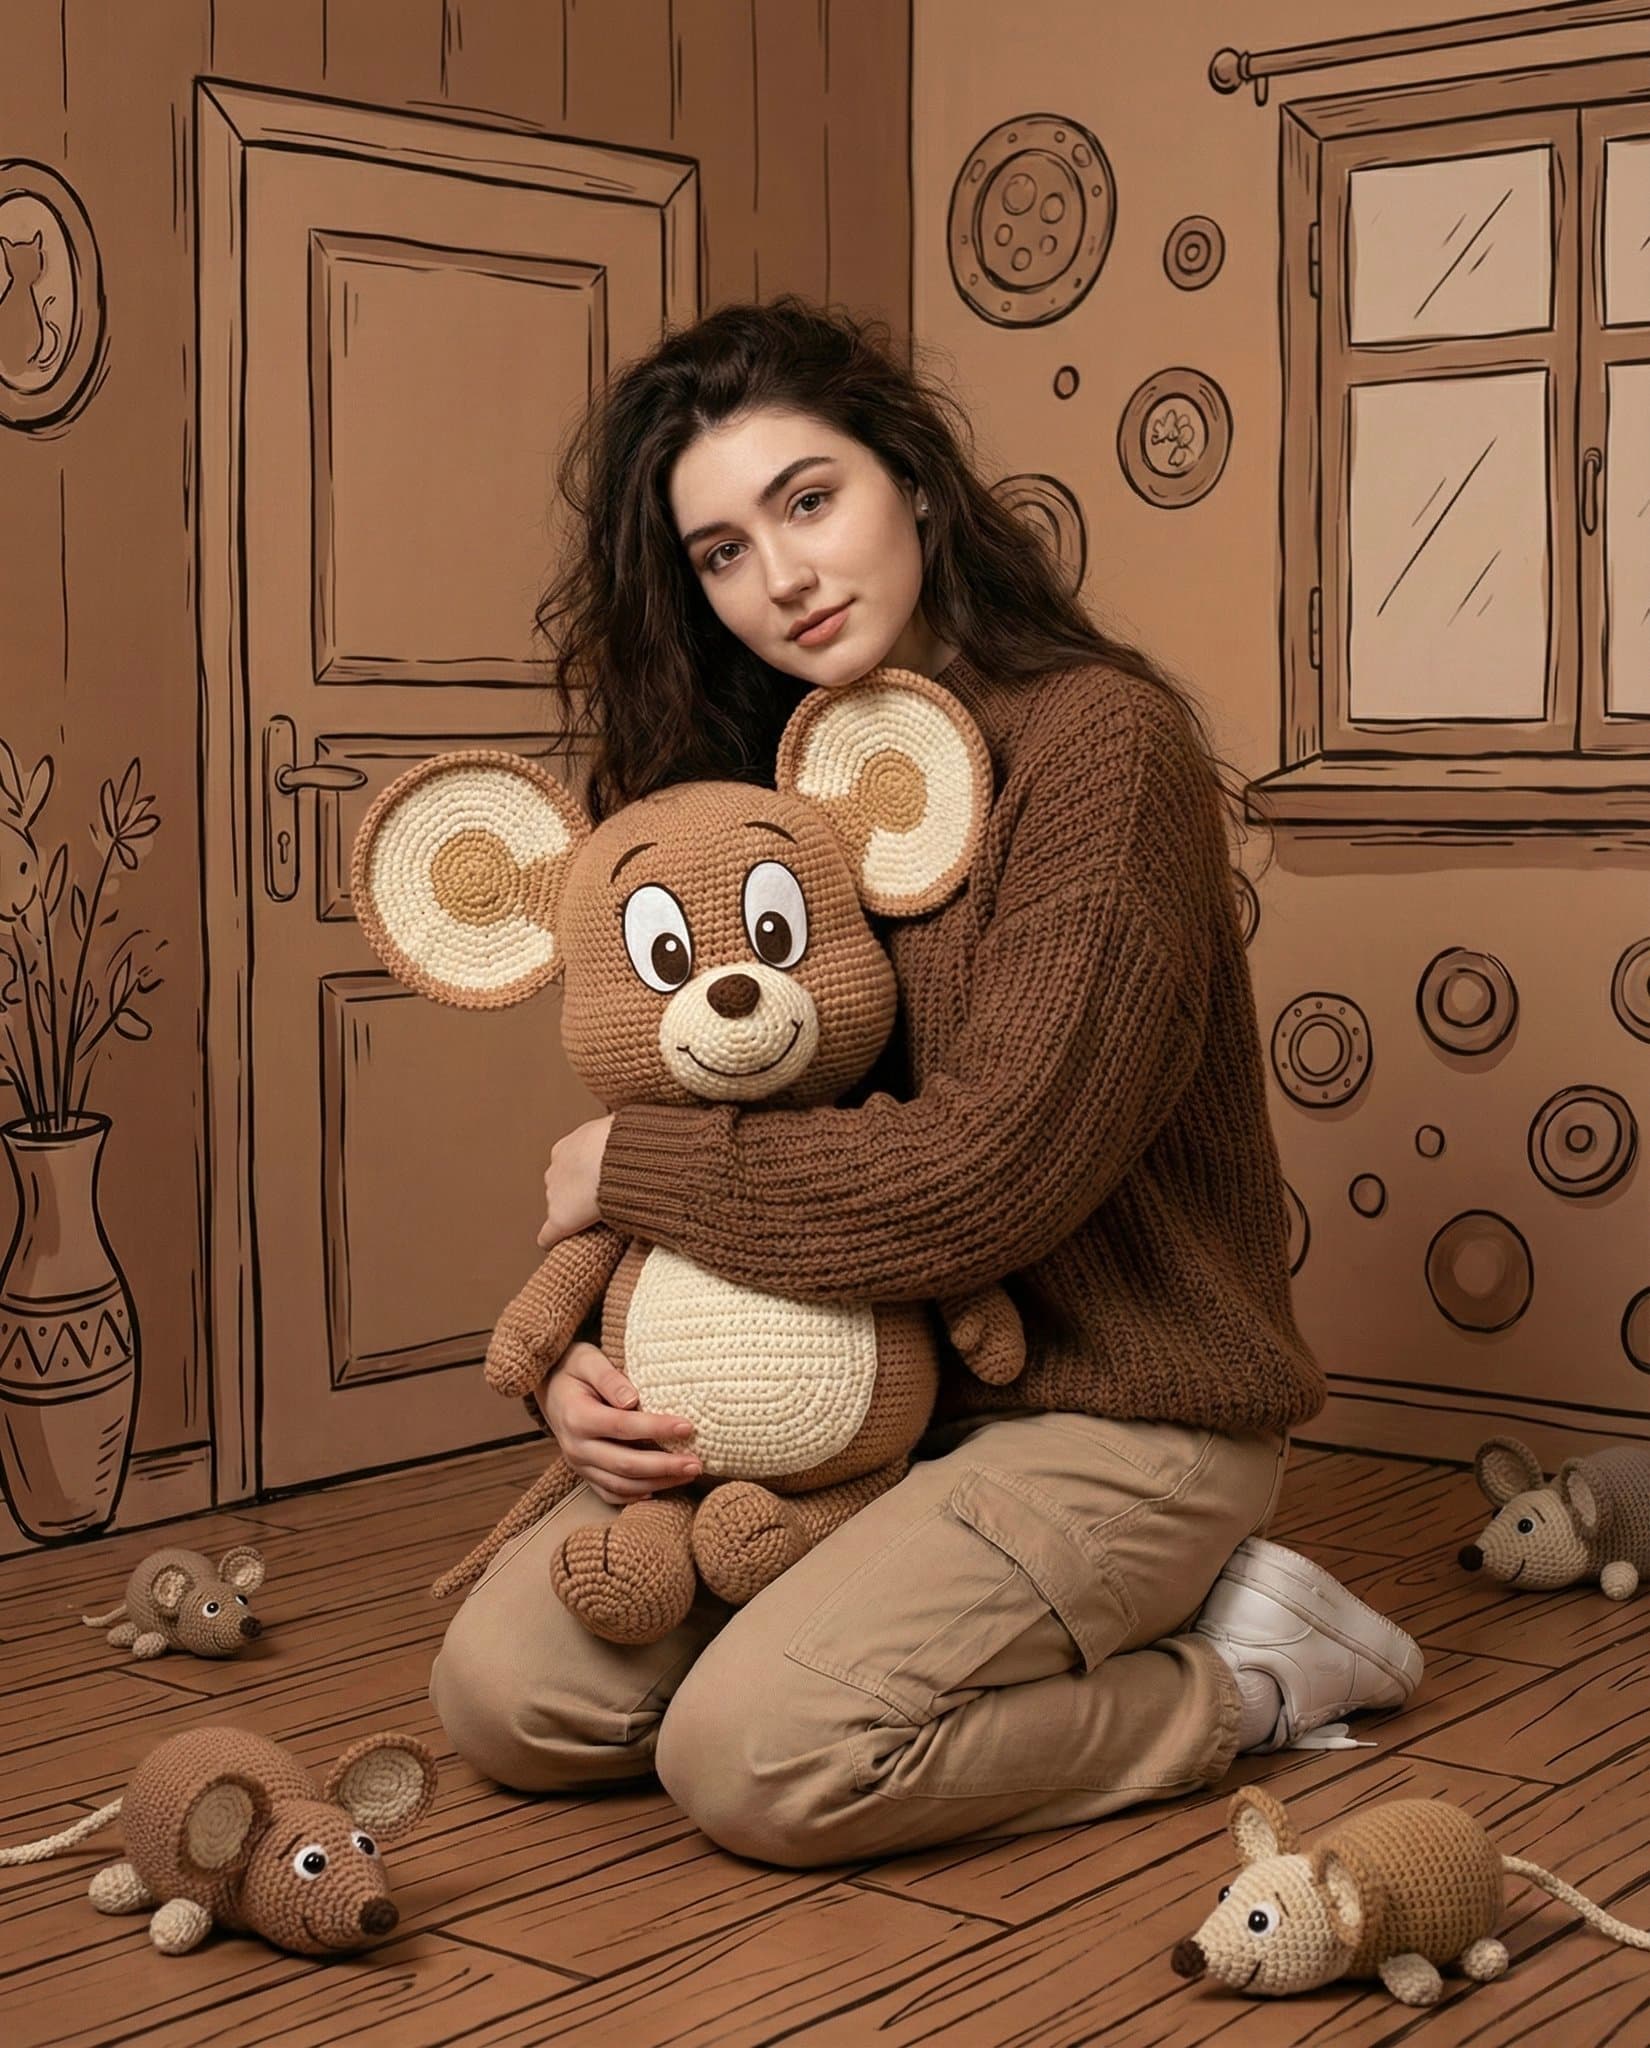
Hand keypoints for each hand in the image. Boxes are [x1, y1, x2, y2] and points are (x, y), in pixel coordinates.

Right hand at [534, 1341, 699, 1506]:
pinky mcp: (585, 1474)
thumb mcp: (588, 1361)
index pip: (623, 1426)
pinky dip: (636, 1496)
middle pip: (625, 1464)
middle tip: (696, 1463)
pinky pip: (610, 1493)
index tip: (688, 1426)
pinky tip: (661, 1489)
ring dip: (657, 1483)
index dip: (656, 1428)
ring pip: (621, 1484)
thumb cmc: (575, 1369)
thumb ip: (609, 1378)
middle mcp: (576, 1447)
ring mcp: (579, 1464)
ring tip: (689, 1474)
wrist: (550, 1388)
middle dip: (664, 1466)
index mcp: (577, 1417)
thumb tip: (632, 1400)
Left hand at [537, 1114, 614, 1249]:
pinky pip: (548, 1234)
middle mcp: (555, 1171)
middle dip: (576, 1191)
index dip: (585, 1174)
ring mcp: (555, 1196)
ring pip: (557, 1207)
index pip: (570, 1164)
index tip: (601, 1179)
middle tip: (601, 1197)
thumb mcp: (618, 1129)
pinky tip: (553, 1245)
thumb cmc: (626, 1142)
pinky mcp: (560, 1219)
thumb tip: (635, 1133)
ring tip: (592, 1219)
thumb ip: (616, 1136)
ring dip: (571, 1211)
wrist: (621, 1160)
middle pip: (561, 1185)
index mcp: (566, 1148)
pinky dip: (551, 1239)